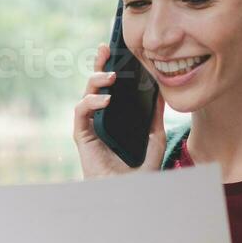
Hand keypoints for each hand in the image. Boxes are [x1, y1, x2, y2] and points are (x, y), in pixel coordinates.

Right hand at [74, 43, 167, 179]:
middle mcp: (101, 120)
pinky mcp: (82, 137)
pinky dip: (91, 102)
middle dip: (99, 65)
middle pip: (96, 86)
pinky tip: (106, 100)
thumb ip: (155, 119)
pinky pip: (81, 112)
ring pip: (86, 95)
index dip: (111, 68)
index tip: (118, 51)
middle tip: (105, 49)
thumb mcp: (154, 140)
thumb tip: (160, 94)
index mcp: (115, 118)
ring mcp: (90, 127)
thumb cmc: (139, 172)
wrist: (127, 193)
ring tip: (111, 76)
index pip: (111, 89)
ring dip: (96, 81)